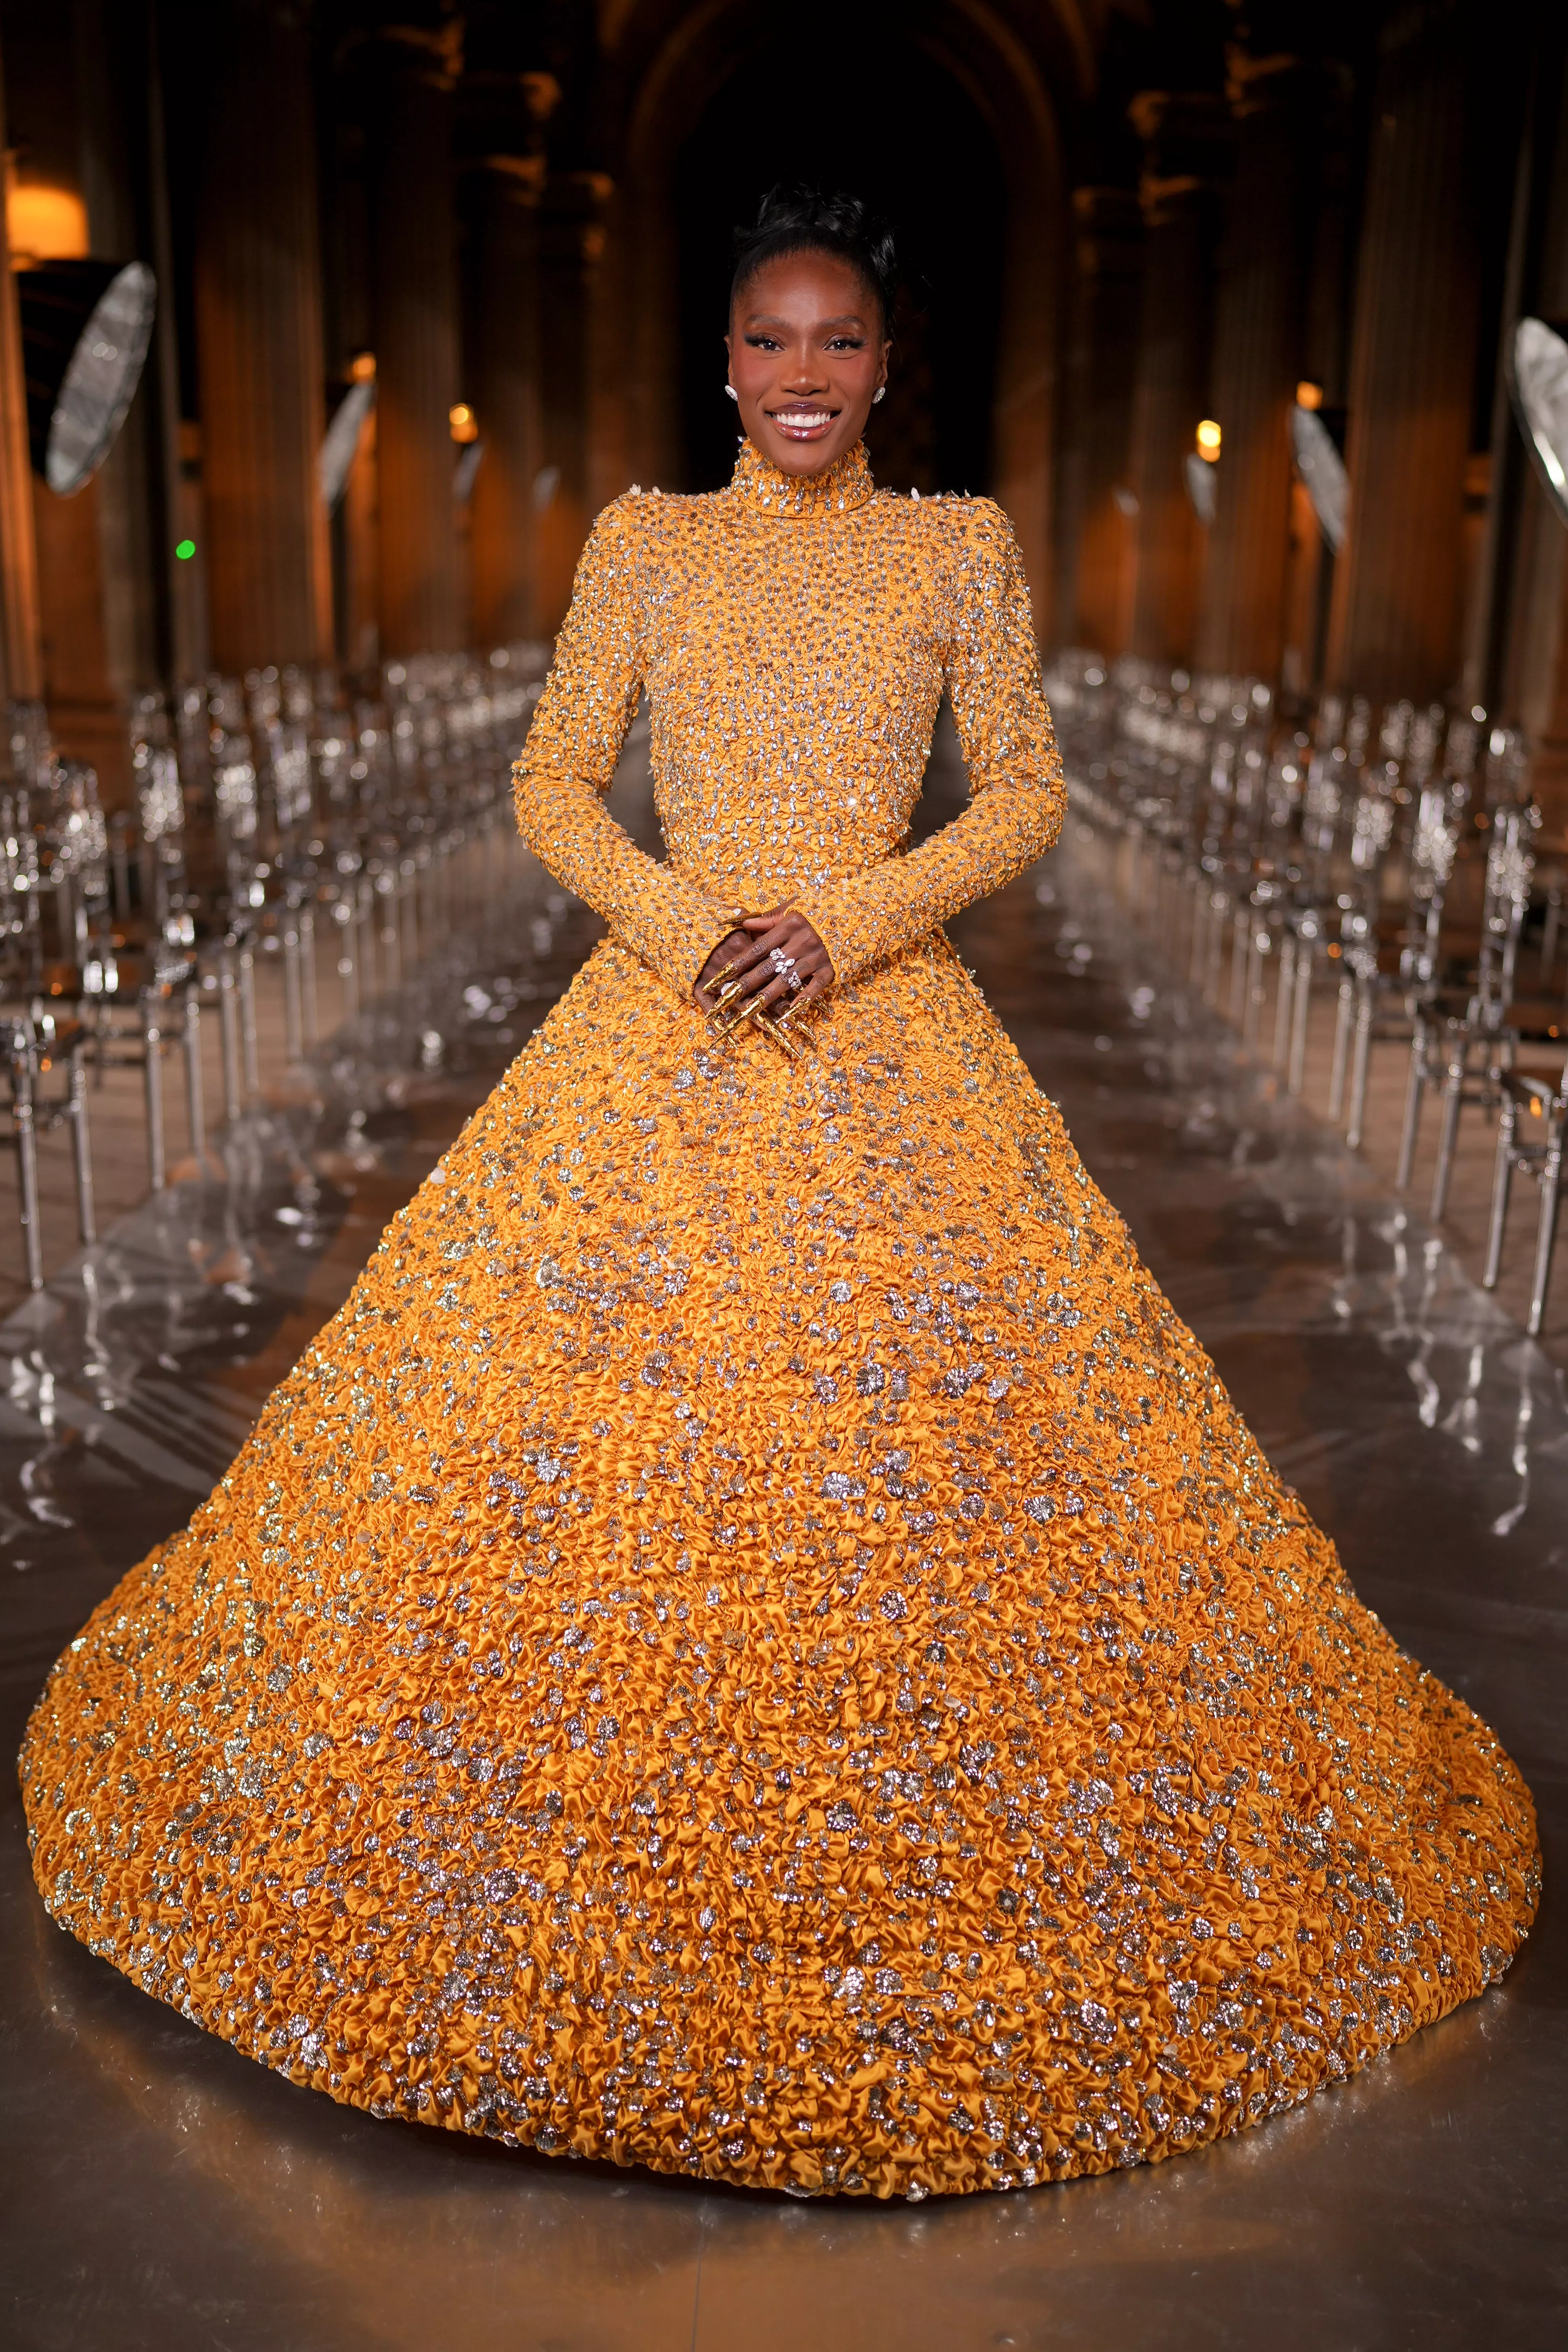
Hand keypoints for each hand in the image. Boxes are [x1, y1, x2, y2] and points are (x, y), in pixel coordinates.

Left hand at [692, 904, 834, 1026]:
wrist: (849, 917)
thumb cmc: (812, 915)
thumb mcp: (789, 911)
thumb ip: (765, 919)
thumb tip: (741, 921)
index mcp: (790, 925)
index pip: (758, 947)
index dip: (740, 962)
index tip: (722, 975)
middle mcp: (803, 940)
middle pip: (768, 966)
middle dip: (746, 983)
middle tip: (728, 997)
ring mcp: (817, 956)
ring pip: (787, 980)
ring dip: (767, 996)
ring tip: (750, 1010)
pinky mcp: (829, 969)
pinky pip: (815, 988)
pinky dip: (802, 1001)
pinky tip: (788, 1013)